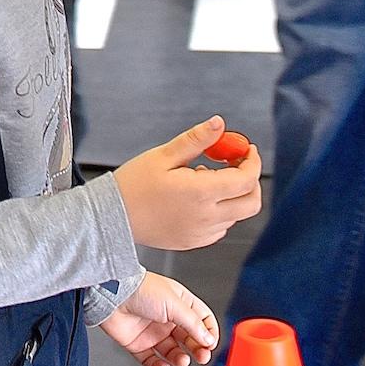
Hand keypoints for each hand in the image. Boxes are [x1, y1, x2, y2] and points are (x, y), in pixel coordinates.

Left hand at [99, 274, 219, 365]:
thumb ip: (193, 323)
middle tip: (202, 357)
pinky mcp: (138, 344)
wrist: (112, 295)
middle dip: (198, 349)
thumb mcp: (175, 304)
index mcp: (180, 303)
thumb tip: (208, 338)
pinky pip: (151, 360)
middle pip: (189, 338)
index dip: (209, 332)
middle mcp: (168, 318)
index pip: (202, 320)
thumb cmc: (141, 290)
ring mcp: (153, 332)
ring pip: (172, 352)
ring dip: (179, 358)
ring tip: (182, 360)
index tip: (211, 343)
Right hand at [110, 117, 262, 251]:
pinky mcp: (194, 242)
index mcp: (200, 193)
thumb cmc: (133, 185)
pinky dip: (220, 211)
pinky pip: (221, 227)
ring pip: (237, 215)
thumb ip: (196, 139)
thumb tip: (219, 124)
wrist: (112, 218)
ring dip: (232, 195)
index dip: (252, 161)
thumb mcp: (163, 155)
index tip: (245, 149)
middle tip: (235, 164)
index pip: (246, 179)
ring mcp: (202, 233)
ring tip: (204, 179)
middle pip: (252, 202)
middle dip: (251, 181)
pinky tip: (198, 198)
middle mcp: (206, 217)